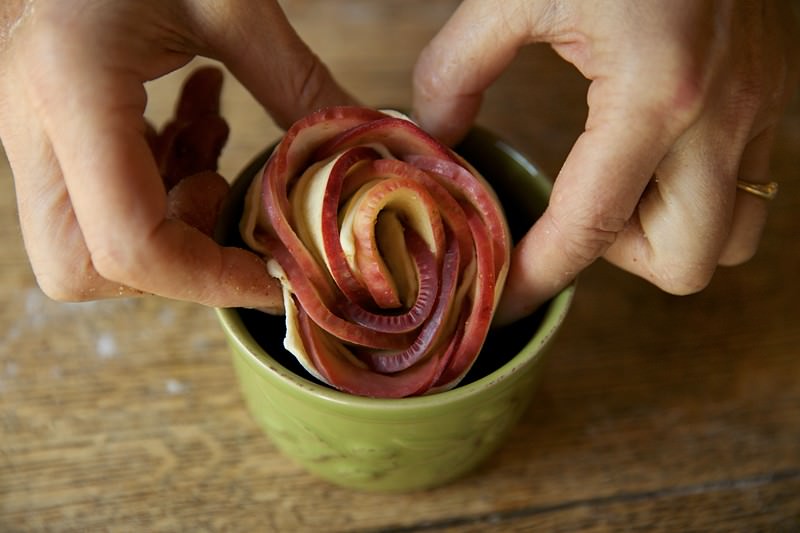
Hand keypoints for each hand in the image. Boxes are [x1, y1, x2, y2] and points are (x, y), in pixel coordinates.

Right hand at [0, 0, 353, 308]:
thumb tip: (359, 146)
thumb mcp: (230, 2)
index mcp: (73, 90)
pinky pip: (92, 200)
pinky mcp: (44, 126)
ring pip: (84, 246)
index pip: (129, 244)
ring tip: (213, 139)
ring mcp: (28, 130)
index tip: (276, 278)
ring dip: (168, 219)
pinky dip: (155, 184)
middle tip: (223, 199)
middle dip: (172, 266)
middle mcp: (31, 124)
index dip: (211, 280)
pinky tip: (192, 123)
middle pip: (84, 269)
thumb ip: (296, 81)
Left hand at [412, 0, 798, 323]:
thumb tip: (435, 133)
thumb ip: (459, 66)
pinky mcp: (772, 97)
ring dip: (665, 234)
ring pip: (730, 239)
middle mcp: (720, 119)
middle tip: (577, 212)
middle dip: (619, 260)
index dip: (536, 278)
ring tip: (616, 183)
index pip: (590, 229)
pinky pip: (748, 190)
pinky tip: (652, 155)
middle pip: (684, 266)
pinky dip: (695, 198)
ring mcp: (758, 111)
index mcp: (654, 95)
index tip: (500, 300)